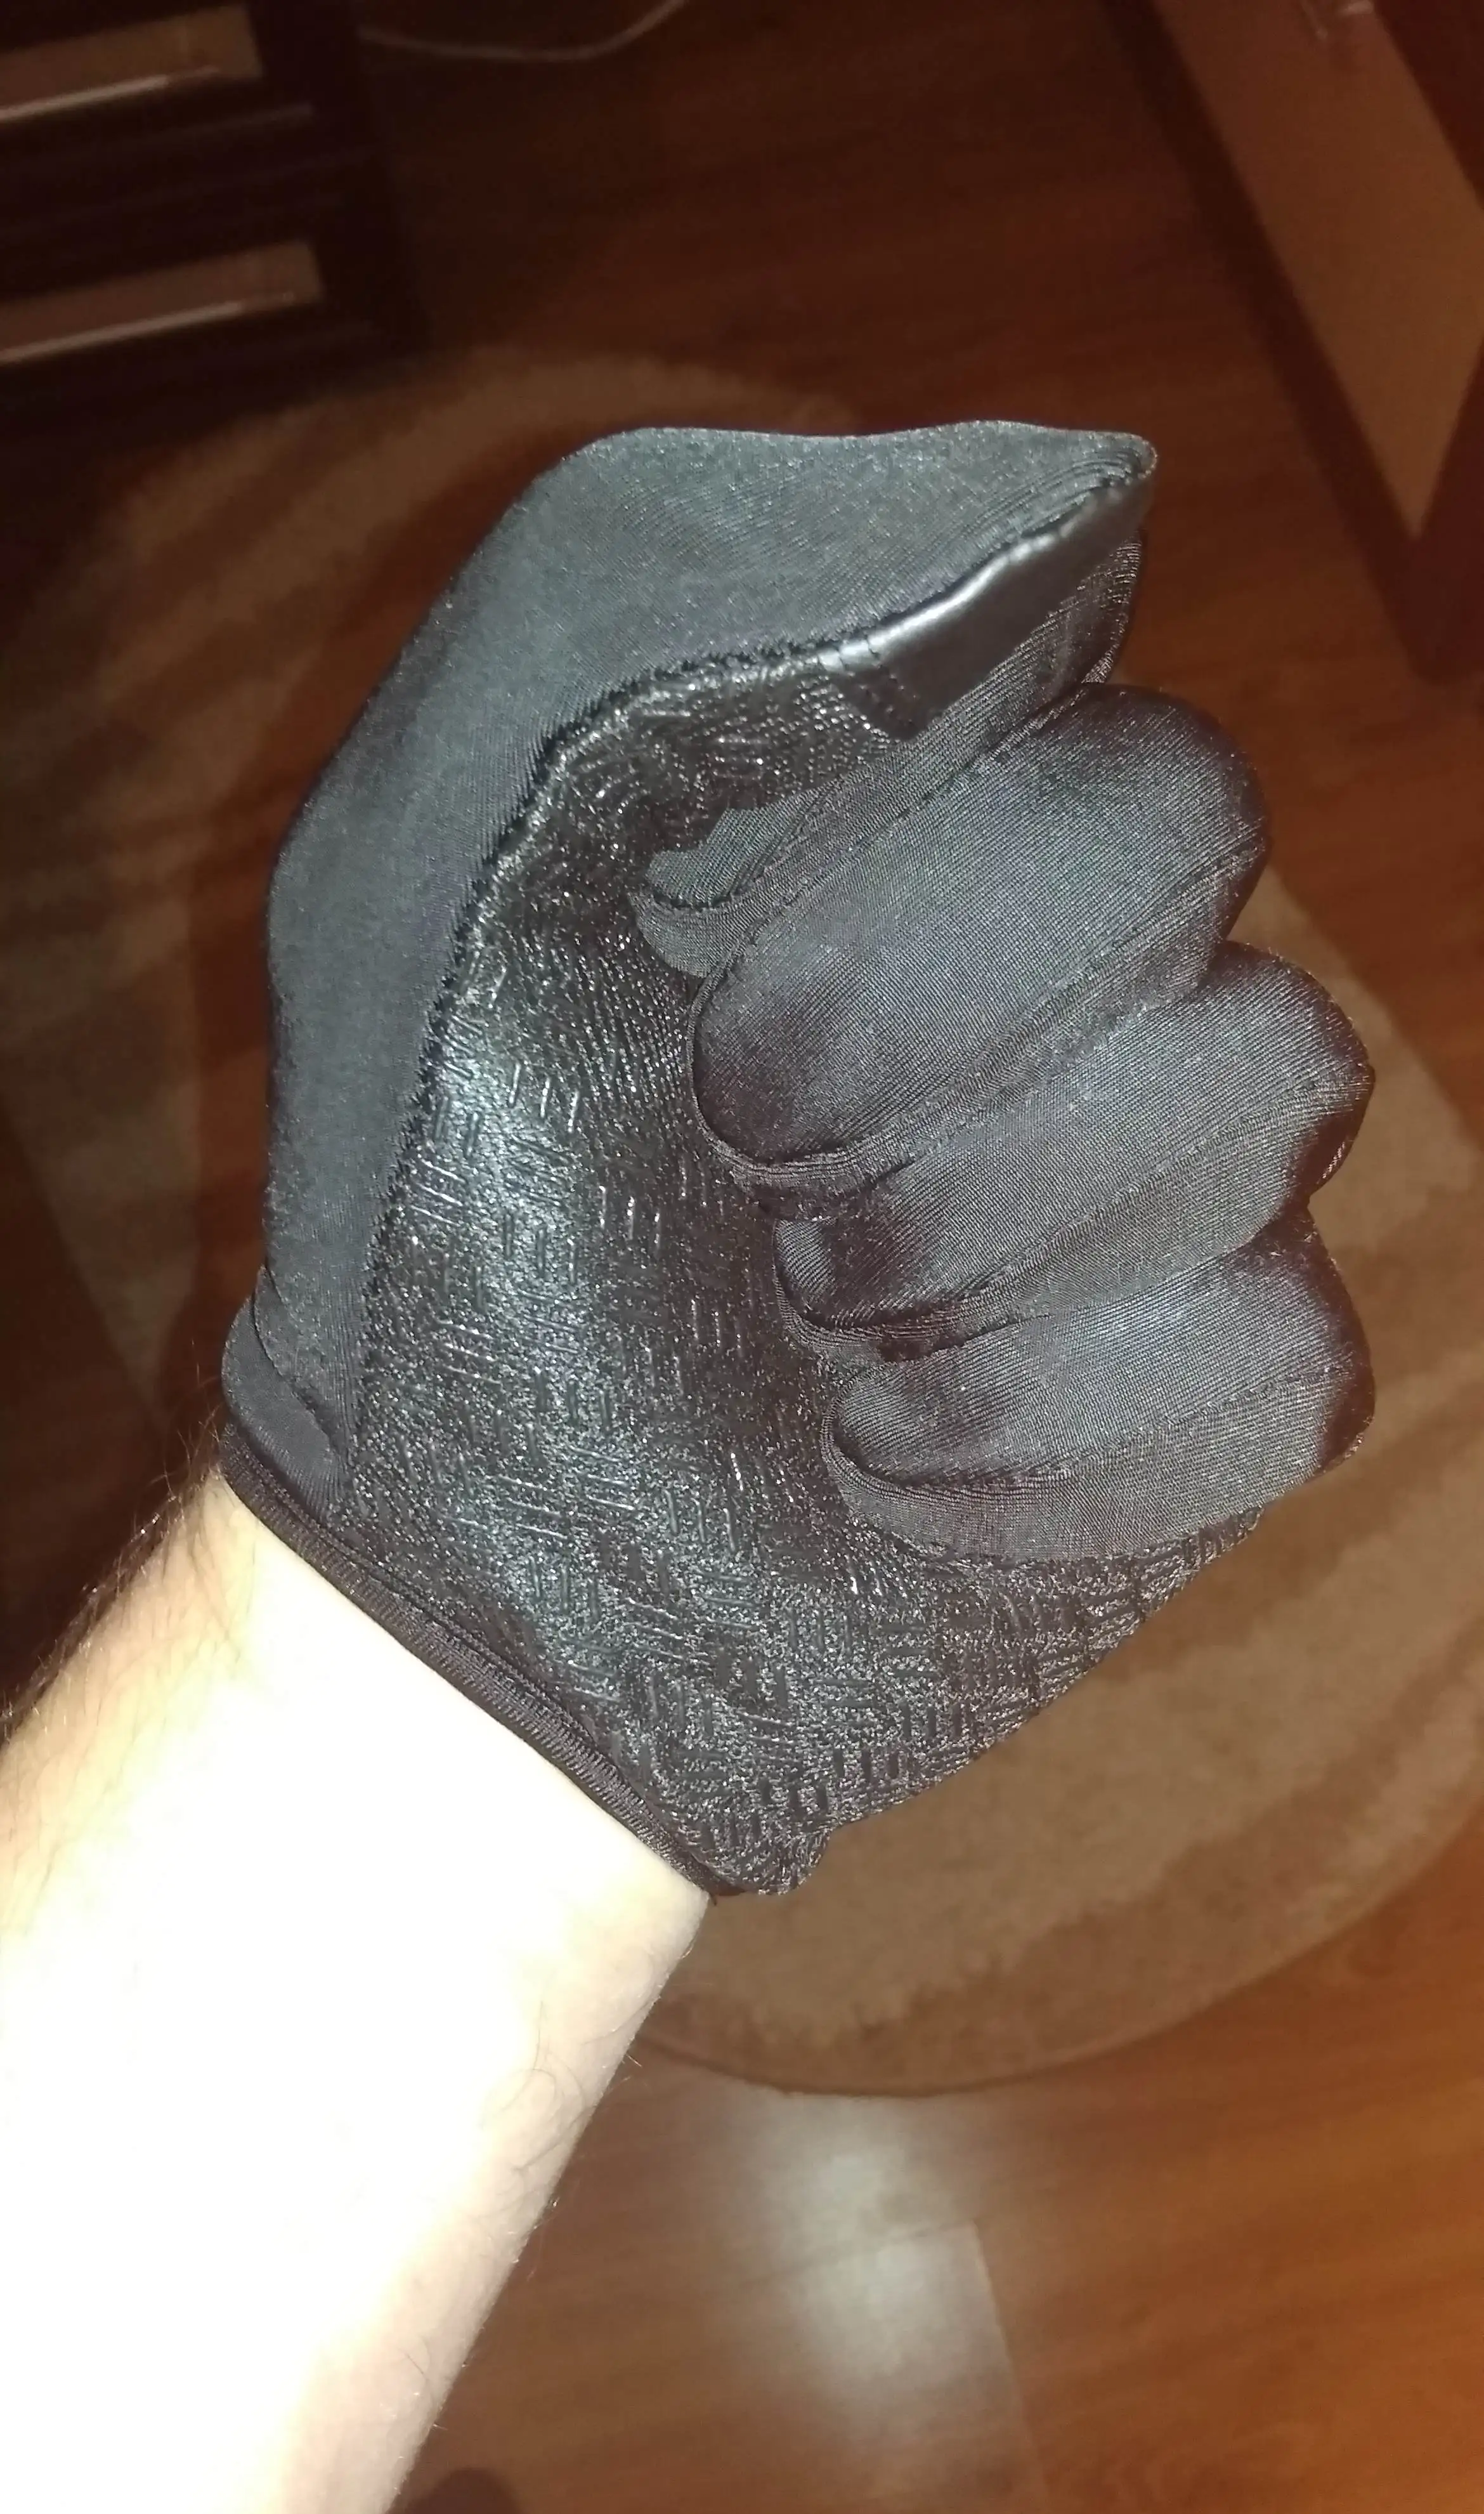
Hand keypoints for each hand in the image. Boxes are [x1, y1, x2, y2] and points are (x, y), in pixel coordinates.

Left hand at [221, 419, 1371, 1892]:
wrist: (453, 1527)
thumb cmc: (436, 1176)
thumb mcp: (446, 845)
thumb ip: (673, 607)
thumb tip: (1075, 502)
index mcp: (905, 803)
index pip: (1071, 685)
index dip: (913, 881)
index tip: (707, 1026)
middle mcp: (1063, 956)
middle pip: (1197, 829)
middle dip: (938, 1031)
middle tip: (746, 1167)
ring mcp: (1154, 1180)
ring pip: (1273, 1081)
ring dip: (984, 1228)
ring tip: (804, 1319)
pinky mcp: (1193, 1404)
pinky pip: (1288, 1357)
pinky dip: (1063, 1431)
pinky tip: (887, 1459)